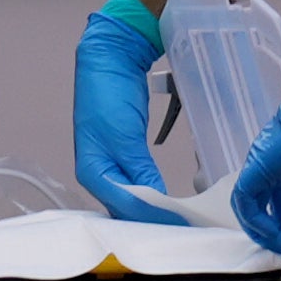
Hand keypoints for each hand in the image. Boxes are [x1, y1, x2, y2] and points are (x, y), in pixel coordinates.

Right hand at [72, 10, 184, 225]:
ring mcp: (111, 164)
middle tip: (188, 224)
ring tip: (184, 216)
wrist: (110, 56)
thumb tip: (157, 204)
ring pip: (134, 198)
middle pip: (127, 207)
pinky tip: (171, 199)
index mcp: (92, 172)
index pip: (125, 206)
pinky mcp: (124, 154)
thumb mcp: (126, 135)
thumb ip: (140, 171)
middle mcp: (99, 174)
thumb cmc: (109, 94)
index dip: (154, 216)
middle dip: (155, 216)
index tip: (183, 223)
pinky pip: (139, 182)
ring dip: (156, 206)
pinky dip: (154, 191)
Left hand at [231, 42, 280, 260]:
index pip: (270, 196)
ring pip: (246, 205)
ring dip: (265, 232)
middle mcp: (264, 158)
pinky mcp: (261, 161)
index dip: (280, 221)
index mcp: (279, 156)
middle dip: (271, 232)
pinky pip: (248, 200)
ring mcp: (260, 159)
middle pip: (254, 204)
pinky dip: (260, 223)